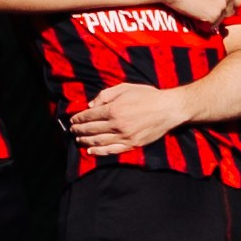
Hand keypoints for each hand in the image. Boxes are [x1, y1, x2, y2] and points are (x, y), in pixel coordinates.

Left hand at [69, 82, 192, 155]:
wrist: (168, 109)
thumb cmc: (147, 96)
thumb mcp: (125, 88)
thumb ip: (106, 95)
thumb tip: (90, 105)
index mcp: (114, 109)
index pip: (90, 116)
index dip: (79, 118)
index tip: (72, 119)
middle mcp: (117, 124)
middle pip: (91, 129)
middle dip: (79, 129)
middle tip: (71, 130)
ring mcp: (124, 136)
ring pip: (99, 141)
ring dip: (85, 141)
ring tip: (78, 139)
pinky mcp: (132, 144)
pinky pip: (112, 150)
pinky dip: (99, 152)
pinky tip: (90, 151)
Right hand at [159, 0, 240, 30]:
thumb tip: (217, 0)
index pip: (237, 0)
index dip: (228, 6)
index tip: (218, 9)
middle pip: (231, 12)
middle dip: (220, 14)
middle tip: (205, 12)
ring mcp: (222, 5)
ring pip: (220, 20)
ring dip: (210, 19)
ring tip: (195, 10)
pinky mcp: (214, 16)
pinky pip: (211, 26)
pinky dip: (202, 24)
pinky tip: (192, 14)